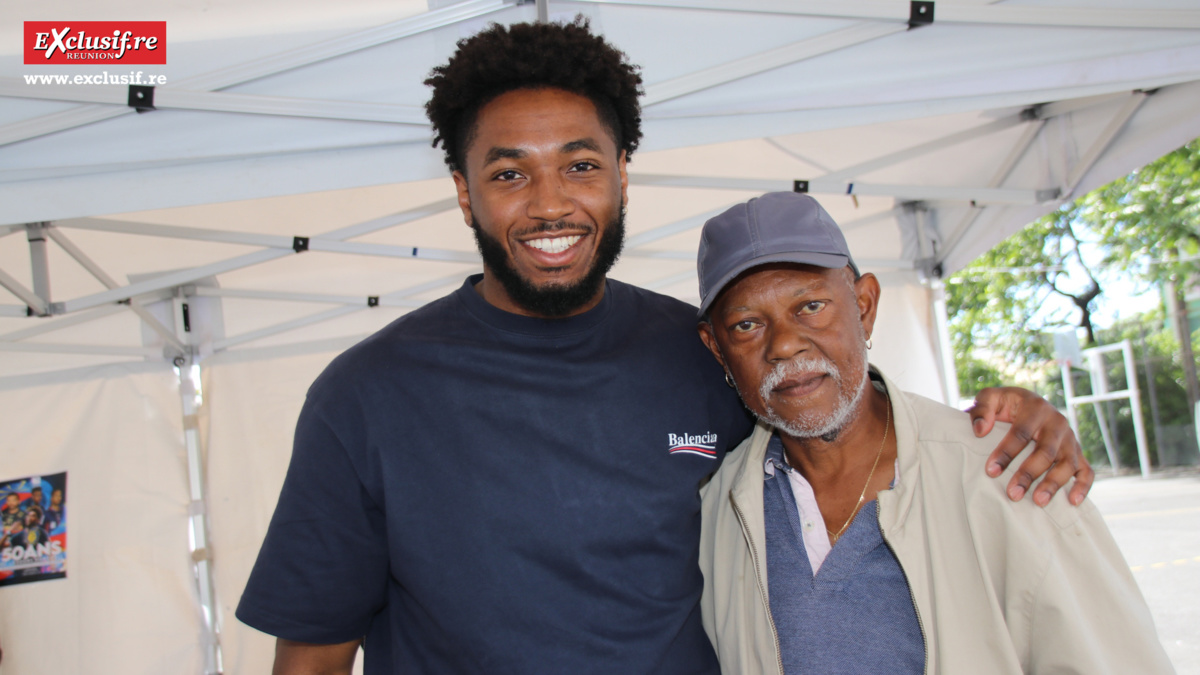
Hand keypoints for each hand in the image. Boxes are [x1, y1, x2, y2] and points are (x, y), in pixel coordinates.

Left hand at [967, 386, 1093, 506]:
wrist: (1027, 404)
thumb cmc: (1005, 405)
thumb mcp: (989, 398)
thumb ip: (981, 409)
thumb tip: (981, 431)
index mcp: (1035, 407)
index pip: (1021, 432)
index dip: (1006, 452)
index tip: (991, 471)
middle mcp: (1057, 422)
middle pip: (1046, 451)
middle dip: (1029, 474)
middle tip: (1013, 493)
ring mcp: (1070, 438)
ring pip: (1067, 463)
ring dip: (1053, 483)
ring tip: (1038, 501)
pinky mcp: (1077, 452)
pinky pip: (1087, 471)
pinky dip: (1083, 486)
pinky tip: (1073, 501)